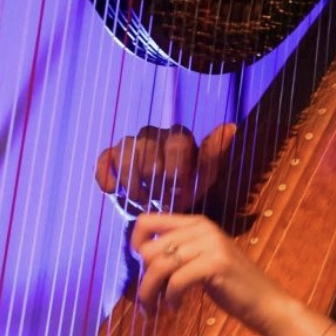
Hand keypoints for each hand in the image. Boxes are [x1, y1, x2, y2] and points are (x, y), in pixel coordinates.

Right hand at [96, 123, 235, 216]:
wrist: (160, 209)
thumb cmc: (186, 190)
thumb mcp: (204, 176)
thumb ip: (214, 154)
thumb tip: (231, 126)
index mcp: (179, 136)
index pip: (177, 143)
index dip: (177, 170)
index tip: (179, 193)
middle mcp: (154, 133)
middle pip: (150, 150)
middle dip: (155, 180)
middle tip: (161, 200)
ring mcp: (132, 143)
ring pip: (127, 152)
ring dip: (133, 182)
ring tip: (142, 201)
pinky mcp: (111, 156)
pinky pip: (105, 159)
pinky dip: (107, 175)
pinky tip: (114, 191)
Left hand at [131, 213, 283, 330]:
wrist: (265, 301)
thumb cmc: (230, 284)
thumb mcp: (202, 258)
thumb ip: (178, 250)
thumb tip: (138, 254)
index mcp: (197, 222)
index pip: (147, 221)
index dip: (134, 244)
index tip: (141, 268)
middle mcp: (203, 227)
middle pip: (149, 250)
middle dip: (143, 280)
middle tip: (150, 300)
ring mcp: (211, 244)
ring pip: (158, 267)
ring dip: (150, 294)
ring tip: (155, 310)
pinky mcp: (216, 264)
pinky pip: (176, 281)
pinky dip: (170, 299)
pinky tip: (176, 308)